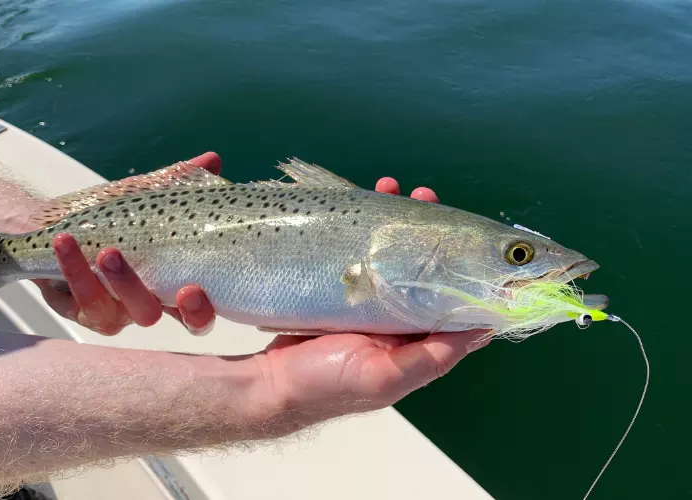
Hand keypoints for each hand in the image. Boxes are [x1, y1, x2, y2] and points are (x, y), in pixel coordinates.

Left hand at [33, 153, 219, 335]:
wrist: (52, 222)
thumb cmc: (109, 215)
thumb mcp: (146, 196)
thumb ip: (180, 182)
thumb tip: (214, 159)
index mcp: (166, 285)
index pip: (193, 313)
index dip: (199, 311)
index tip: (194, 290)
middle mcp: (140, 304)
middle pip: (157, 318)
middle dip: (163, 308)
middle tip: (179, 287)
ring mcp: (107, 310)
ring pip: (114, 314)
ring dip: (116, 283)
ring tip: (108, 251)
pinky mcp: (74, 309)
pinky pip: (77, 300)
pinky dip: (73, 268)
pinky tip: (66, 242)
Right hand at [251, 178, 488, 426]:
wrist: (270, 382)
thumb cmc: (329, 383)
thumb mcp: (386, 376)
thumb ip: (434, 355)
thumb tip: (486, 328)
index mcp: (413, 339)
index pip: (448, 295)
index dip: (459, 261)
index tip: (460, 228)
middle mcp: (394, 318)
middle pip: (420, 266)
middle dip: (425, 229)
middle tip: (421, 195)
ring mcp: (365, 301)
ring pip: (388, 254)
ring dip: (392, 221)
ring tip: (387, 187)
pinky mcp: (338, 289)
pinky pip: (357, 254)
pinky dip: (361, 230)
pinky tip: (358, 205)